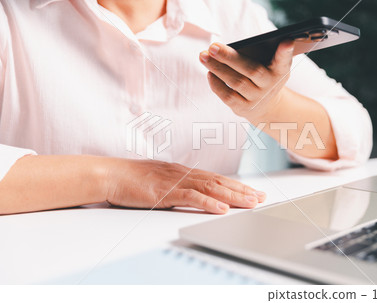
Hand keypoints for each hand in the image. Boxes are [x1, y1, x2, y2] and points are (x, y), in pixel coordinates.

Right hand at [105, 159, 265, 213]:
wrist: (111, 174)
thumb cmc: (132, 178)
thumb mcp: (160, 180)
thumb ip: (177, 185)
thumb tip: (192, 191)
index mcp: (184, 172)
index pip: (216, 179)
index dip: (236, 185)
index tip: (252, 191)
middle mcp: (184, 174)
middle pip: (220, 182)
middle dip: (243, 190)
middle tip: (261, 197)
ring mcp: (176, 181)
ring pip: (211, 188)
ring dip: (233, 196)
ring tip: (251, 202)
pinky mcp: (165, 191)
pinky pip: (191, 197)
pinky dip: (208, 202)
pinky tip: (222, 208)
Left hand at [199, 40, 294, 121]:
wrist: (267, 105)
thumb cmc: (265, 75)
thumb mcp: (270, 64)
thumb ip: (260, 53)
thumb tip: (232, 47)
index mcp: (280, 70)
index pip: (284, 60)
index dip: (285, 51)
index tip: (287, 41)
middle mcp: (270, 85)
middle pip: (251, 70)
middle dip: (230, 57)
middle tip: (213, 47)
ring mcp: (257, 99)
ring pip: (236, 82)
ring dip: (217, 68)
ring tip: (204, 56)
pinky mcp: (243, 109)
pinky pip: (227, 96)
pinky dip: (216, 84)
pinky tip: (209, 73)